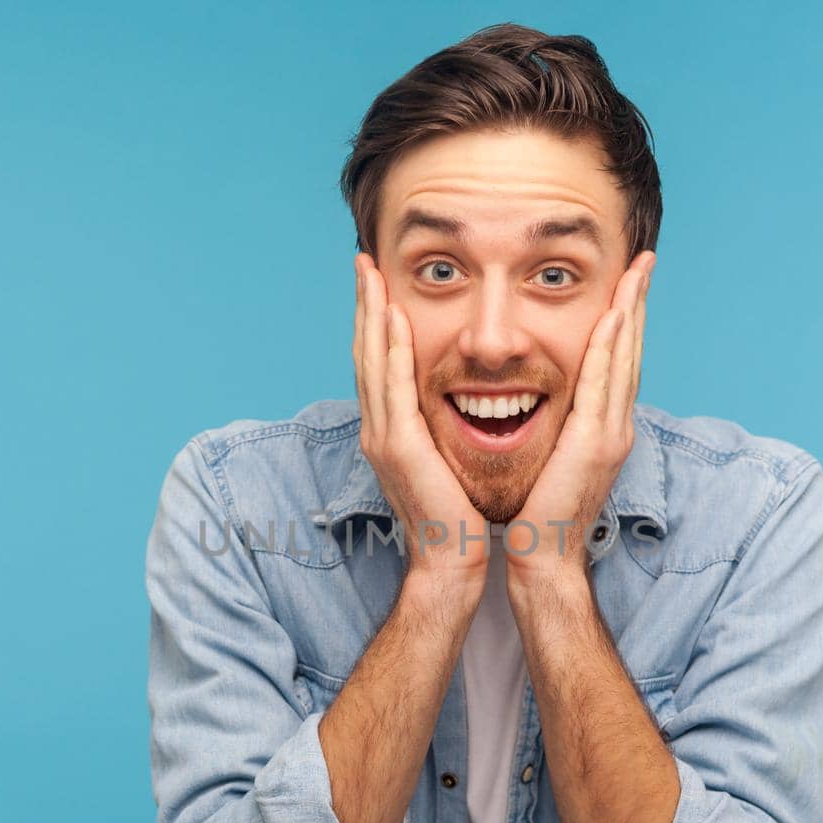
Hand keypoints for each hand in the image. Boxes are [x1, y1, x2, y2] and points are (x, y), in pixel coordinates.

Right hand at [352, 253, 488, 586]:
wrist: (453, 561)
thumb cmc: (458, 515)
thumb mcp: (445, 460)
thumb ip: (440, 429)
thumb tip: (456, 403)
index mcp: (391, 431)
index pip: (380, 363)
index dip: (376, 320)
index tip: (378, 282)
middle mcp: (379, 429)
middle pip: (367, 353)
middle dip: (365, 305)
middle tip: (364, 261)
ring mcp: (383, 438)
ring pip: (372, 362)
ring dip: (371, 315)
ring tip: (371, 274)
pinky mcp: (398, 448)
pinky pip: (393, 389)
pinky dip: (392, 351)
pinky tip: (395, 319)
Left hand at [505, 250, 655, 583]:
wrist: (540, 559)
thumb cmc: (534, 515)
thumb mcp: (546, 460)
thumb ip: (551, 429)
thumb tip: (534, 405)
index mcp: (601, 428)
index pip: (614, 361)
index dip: (623, 319)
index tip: (625, 281)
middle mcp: (614, 425)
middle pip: (629, 350)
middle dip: (637, 302)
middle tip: (644, 259)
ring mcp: (611, 434)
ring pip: (624, 358)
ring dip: (631, 310)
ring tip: (637, 270)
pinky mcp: (596, 444)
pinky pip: (604, 383)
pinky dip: (611, 347)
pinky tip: (614, 314)